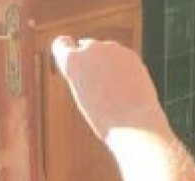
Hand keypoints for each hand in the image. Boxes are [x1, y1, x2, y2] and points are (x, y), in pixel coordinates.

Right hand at [50, 36, 168, 141]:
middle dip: (90, 60)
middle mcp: (90, 49)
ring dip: (107, 64)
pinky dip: (123, 69)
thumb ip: (84, 75)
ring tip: (114, 91)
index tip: (72, 60)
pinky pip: (121, 59)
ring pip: (105, 53)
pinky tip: (127, 88)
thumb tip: (94, 65)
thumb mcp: (83, 97)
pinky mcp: (130, 54)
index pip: (61, 44)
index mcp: (71, 62)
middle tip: (97, 85)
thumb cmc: (103, 118)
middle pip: (86, 47)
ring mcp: (112, 49)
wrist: (132, 123)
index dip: (65, 51)